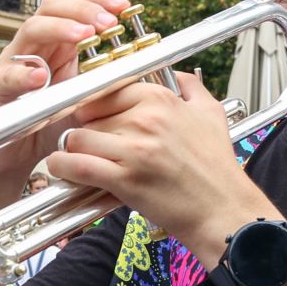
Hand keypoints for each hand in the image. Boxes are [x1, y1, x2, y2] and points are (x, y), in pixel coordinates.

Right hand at [0, 0, 131, 183]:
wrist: (19, 153)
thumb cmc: (53, 121)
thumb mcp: (88, 96)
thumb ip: (108, 78)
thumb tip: (143, 63)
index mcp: (59, 43)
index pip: (75, 5)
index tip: (124, 6)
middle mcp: (36, 46)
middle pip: (52, 7)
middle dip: (82, 10)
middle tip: (108, 23)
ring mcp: (14, 64)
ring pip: (30, 30)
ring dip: (59, 29)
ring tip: (83, 35)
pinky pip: (6, 76)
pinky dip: (23, 75)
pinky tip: (41, 78)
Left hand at [46, 71, 266, 263]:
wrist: (223, 209)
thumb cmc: (217, 167)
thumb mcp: (212, 114)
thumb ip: (191, 87)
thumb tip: (177, 76)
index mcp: (161, 99)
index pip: (106, 91)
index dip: (95, 107)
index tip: (93, 119)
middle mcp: (146, 120)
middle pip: (88, 116)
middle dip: (86, 131)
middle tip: (91, 145)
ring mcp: (134, 150)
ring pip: (77, 139)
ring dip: (72, 150)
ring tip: (77, 159)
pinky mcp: (125, 179)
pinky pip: (77, 166)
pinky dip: (63, 168)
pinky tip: (62, 170)